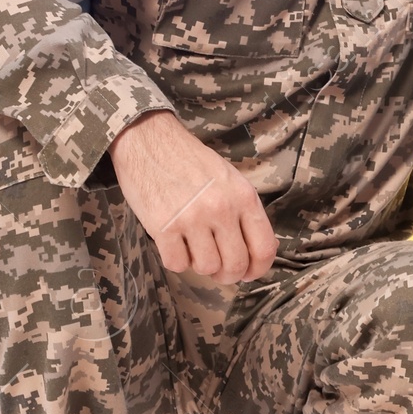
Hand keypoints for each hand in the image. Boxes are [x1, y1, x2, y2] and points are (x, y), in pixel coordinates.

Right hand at [107, 110, 278, 282]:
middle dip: (228, 273)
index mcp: (243, 196)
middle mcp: (221, 208)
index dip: (258, 268)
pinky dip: (176, 259)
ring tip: (192, 245)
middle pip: (236, 265)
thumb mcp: (229, 179)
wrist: (149, 140)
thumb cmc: (190, 161)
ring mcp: (192, 219)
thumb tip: (259, 251)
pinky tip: (174, 242)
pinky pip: (177, 264)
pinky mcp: (163, 227)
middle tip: (217, 267)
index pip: (264, 248)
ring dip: (199, 264)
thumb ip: (245, 212)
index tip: (248, 272)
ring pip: (207, 268)